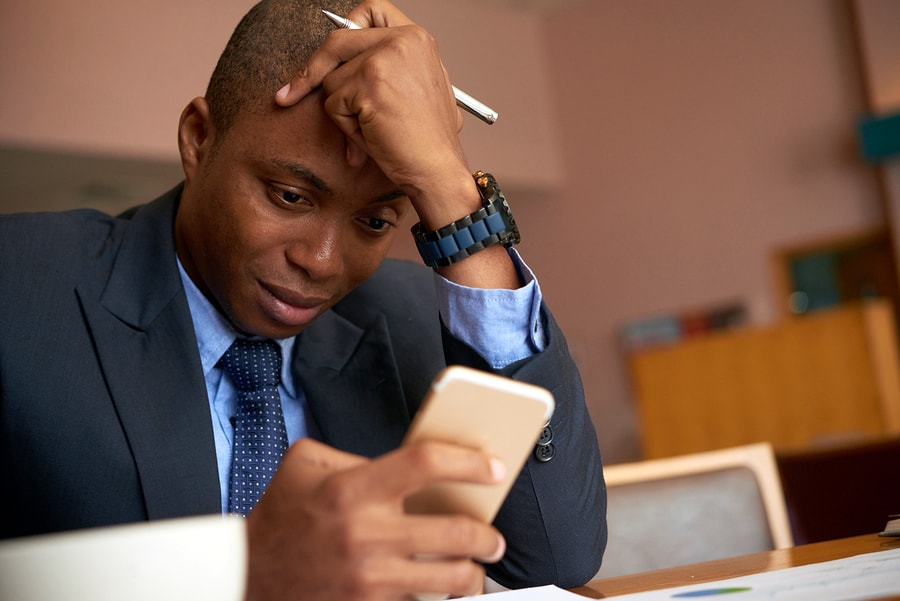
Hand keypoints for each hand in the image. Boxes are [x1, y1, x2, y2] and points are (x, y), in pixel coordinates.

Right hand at [244, 438, 506, 600]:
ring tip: (475, 569)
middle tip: (494, 536)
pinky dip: (438, 599)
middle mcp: (365, 533)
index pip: (426, 463)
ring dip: (472, 575)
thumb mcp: (306, 464)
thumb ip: (355, 454)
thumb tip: (406, 463)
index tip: (492, 467)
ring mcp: (368, 577)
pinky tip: (443, 592)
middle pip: (454, 530)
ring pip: (449, 579)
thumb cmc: (279, 517)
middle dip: (487, 536)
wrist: (246, 577)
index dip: (468, 462)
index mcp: (352, 488)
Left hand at [275, 0, 470, 212]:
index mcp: (417, 38)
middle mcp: (403, 40)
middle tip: (290, 93)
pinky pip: (333, 105)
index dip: (345, 30)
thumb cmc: (429, 140)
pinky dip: (346, 128)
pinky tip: (373, 138)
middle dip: (311, 70)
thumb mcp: (420, 89)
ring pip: (332, 80)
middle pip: (336, 42)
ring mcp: (384, 60)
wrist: (438, 169)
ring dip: (345, 112)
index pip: (370, 11)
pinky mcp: (368, 84)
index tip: (329, 52)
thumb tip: (345, 66)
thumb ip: (391, 67)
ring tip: (375, 131)